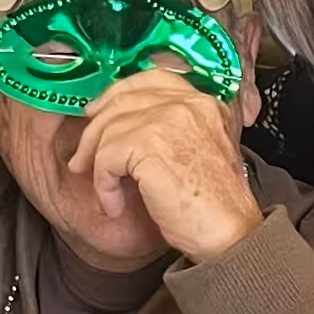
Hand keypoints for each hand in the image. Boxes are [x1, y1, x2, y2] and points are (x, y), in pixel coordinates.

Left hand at [68, 68, 263, 262]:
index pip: (150, 80)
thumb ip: (177, 130)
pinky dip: (104, 185)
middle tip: (83, 156)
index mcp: (203, 102)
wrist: (231, 233)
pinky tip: (115, 205)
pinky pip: (106, 157)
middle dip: (96, 129)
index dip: (117, 95)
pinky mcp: (149, 146)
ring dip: (95, 161)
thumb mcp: (203, 152)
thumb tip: (130, 125)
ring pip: (109, 128)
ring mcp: (169, 121)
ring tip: (102, 189)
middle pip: (122, 100)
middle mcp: (188, 104)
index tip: (99, 114)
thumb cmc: (218, 206)